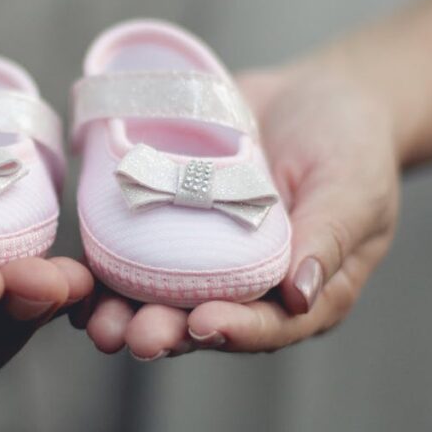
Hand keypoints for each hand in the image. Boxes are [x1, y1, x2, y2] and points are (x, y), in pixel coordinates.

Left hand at [81, 64, 399, 355]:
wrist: (316, 95)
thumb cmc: (350, 145)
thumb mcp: (353, 189)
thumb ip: (327, 240)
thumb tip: (298, 296)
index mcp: (301, 292)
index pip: (269, 326)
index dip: (234, 331)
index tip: (201, 324)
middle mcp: (248, 285)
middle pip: (203, 323)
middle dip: (165, 332)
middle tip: (132, 336)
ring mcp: (205, 257)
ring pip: (161, 298)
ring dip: (125, 312)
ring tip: (96, 320)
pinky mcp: (171, 225)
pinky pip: (135, 252)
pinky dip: (106, 267)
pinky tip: (78, 278)